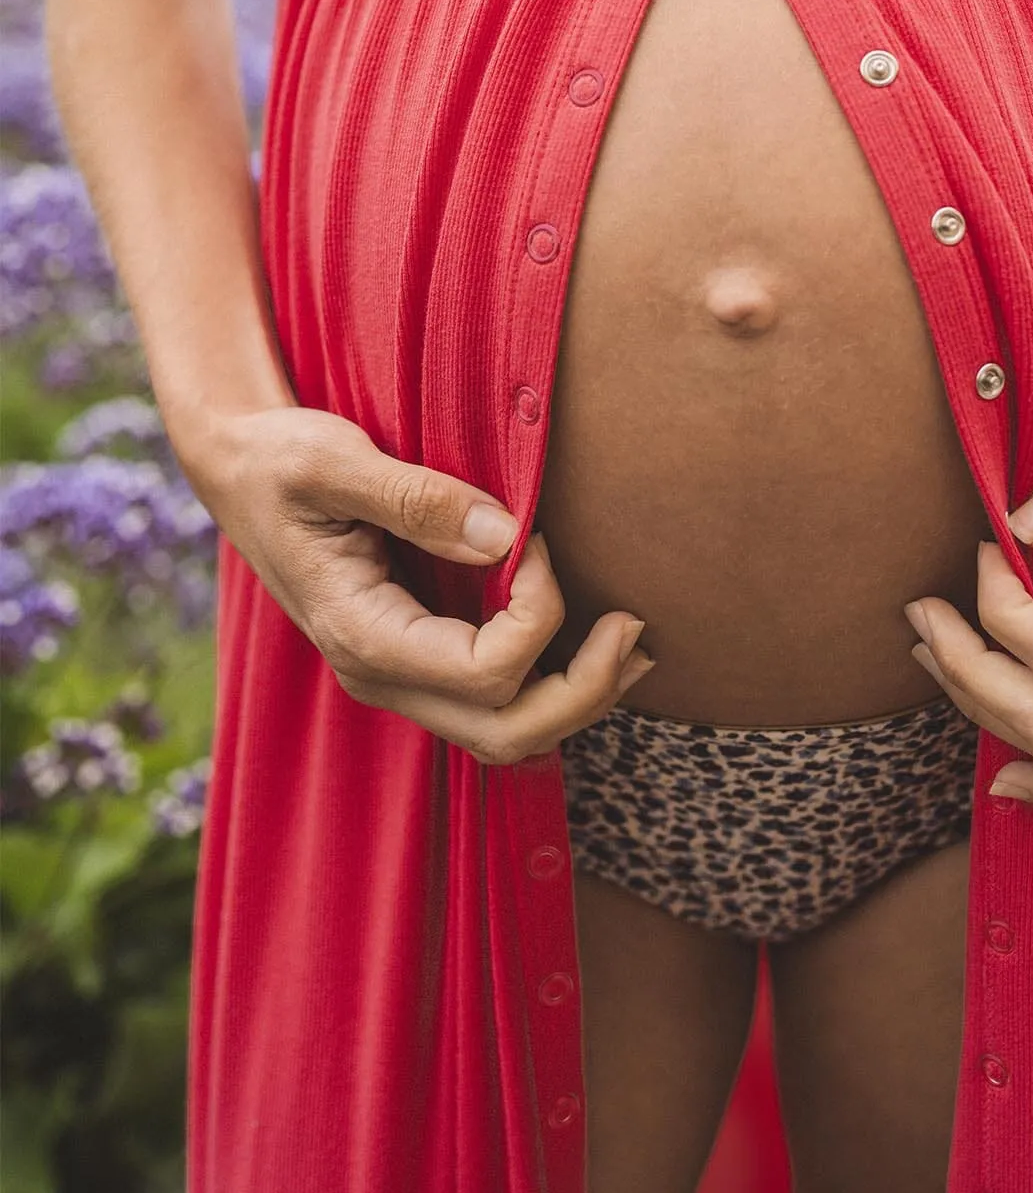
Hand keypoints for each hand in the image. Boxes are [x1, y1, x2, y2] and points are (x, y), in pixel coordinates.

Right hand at [182, 405, 653, 761]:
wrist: (237, 467)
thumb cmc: (278, 457)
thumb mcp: (332, 460)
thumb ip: (417, 496)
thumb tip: (505, 534)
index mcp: (361, 634)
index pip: (485, 672)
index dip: (537, 611)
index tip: (534, 538)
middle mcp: (381, 675)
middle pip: (506, 735)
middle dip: (584, 692)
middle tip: (634, 628)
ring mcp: (397, 674)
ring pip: (506, 734)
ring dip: (579, 699)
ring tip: (635, 646)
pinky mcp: (414, 655)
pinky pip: (493, 701)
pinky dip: (552, 683)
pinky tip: (593, 643)